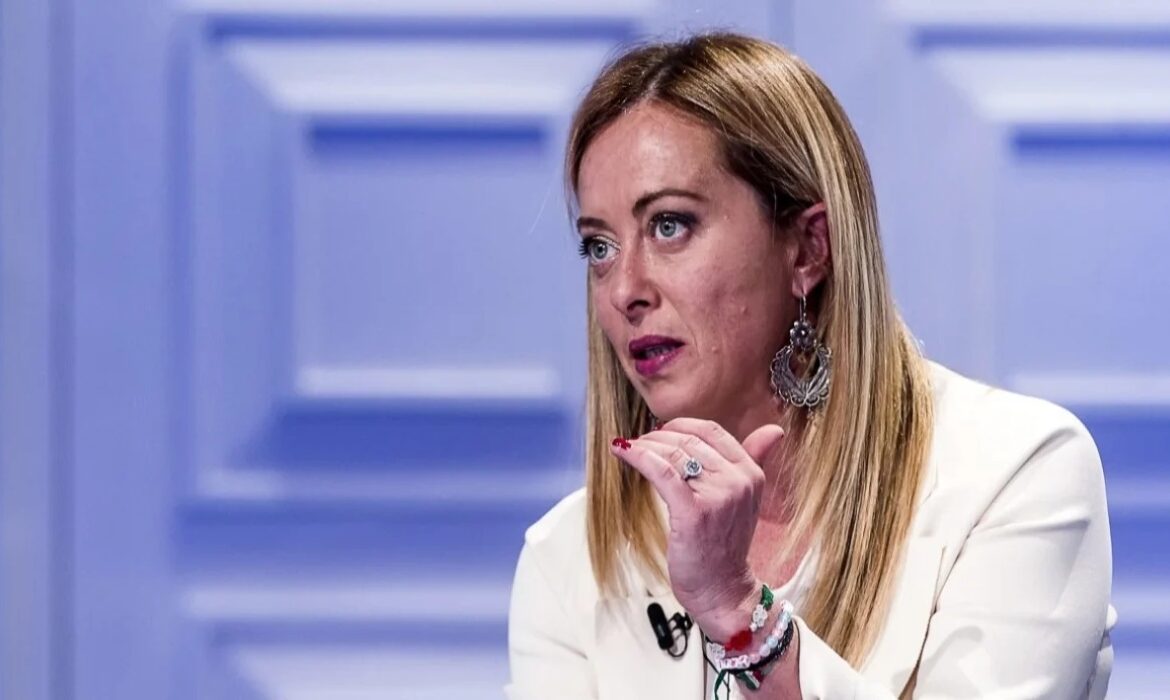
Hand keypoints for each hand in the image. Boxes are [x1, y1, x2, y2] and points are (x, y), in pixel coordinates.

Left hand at [609, 417, 785, 638]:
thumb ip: (755, 459)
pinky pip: (661, 471)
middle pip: (689, 440)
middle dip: (658, 437)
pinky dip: (638, 457)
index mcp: (751, 473)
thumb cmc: (725, 545)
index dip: (681, 426)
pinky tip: (622, 452)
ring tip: (629, 449)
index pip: (712, 431)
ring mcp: (718, 496)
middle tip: (639, 442)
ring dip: (644, 446)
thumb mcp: (745, 498)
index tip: (661, 432)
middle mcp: (738, 480)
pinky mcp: (693, 511)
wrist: (723, 590)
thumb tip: (774, 430)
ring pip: (673, 453)